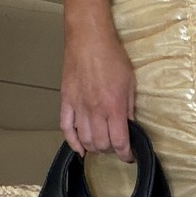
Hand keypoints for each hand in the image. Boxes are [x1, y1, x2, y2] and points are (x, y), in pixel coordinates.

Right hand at [59, 29, 135, 161]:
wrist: (89, 40)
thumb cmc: (112, 57)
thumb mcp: (130, 82)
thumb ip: (129, 107)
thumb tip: (130, 126)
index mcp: (113, 106)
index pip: (119, 142)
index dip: (125, 154)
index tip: (129, 156)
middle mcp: (95, 111)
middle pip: (101, 144)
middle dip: (110, 150)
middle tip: (115, 146)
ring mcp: (78, 107)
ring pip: (84, 139)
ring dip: (93, 147)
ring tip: (101, 146)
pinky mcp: (66, 101)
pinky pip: (65, 128)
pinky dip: (72, 142)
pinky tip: (79, 148)